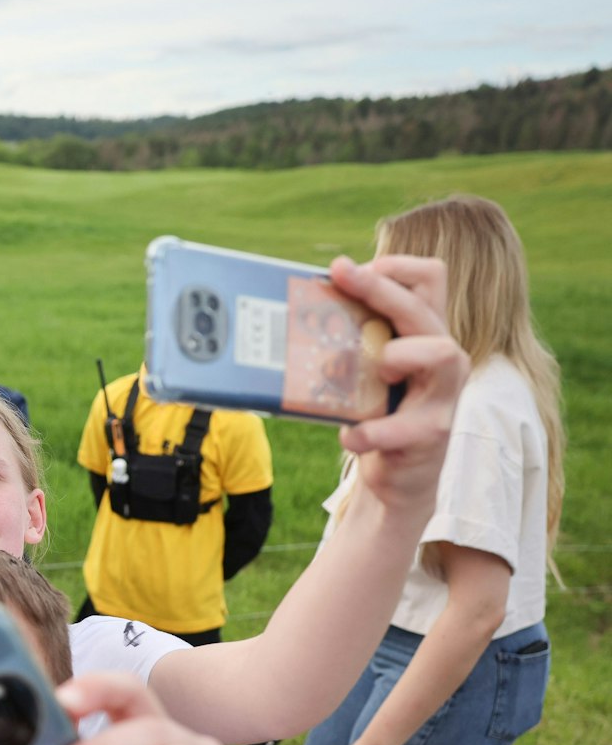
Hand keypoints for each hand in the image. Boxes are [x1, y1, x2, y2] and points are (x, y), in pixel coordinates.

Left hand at [328, 255, 464, 514]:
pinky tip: (348, 436)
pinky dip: (366, 432)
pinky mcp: (430, 433)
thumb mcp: (368, 372)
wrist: (401, 478)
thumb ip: (353, 341)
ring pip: (439, 353)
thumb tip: (299, 311)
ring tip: (373, 370)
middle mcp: (444, 358)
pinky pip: (397, 427)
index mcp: (426, 335)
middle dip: (379, 288)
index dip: (395, 266)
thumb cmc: (380, 415)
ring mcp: (442, 396)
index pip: (430, 279)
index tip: (350, 269)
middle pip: (422, 310)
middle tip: (342, 274)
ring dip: (397, 354)